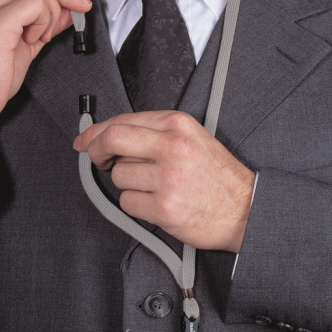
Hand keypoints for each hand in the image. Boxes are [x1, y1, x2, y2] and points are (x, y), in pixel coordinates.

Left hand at [73, 111, 255, 252]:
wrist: (247, 210)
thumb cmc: (219, 178)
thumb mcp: (193, 139)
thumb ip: (155, 133)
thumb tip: (110, 134)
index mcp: (178, 125)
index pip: (123, 120)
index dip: (96, 131)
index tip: (85, 140)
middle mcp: (172, 147)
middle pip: (112, 140)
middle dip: (96, 150)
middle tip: (97, 159)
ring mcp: (167, 178)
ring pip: (119, 176)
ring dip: (129, 184)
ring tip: (155, 187)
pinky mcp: (164, 207)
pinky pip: (128, 202)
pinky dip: (137, 205)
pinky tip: (158, 203)